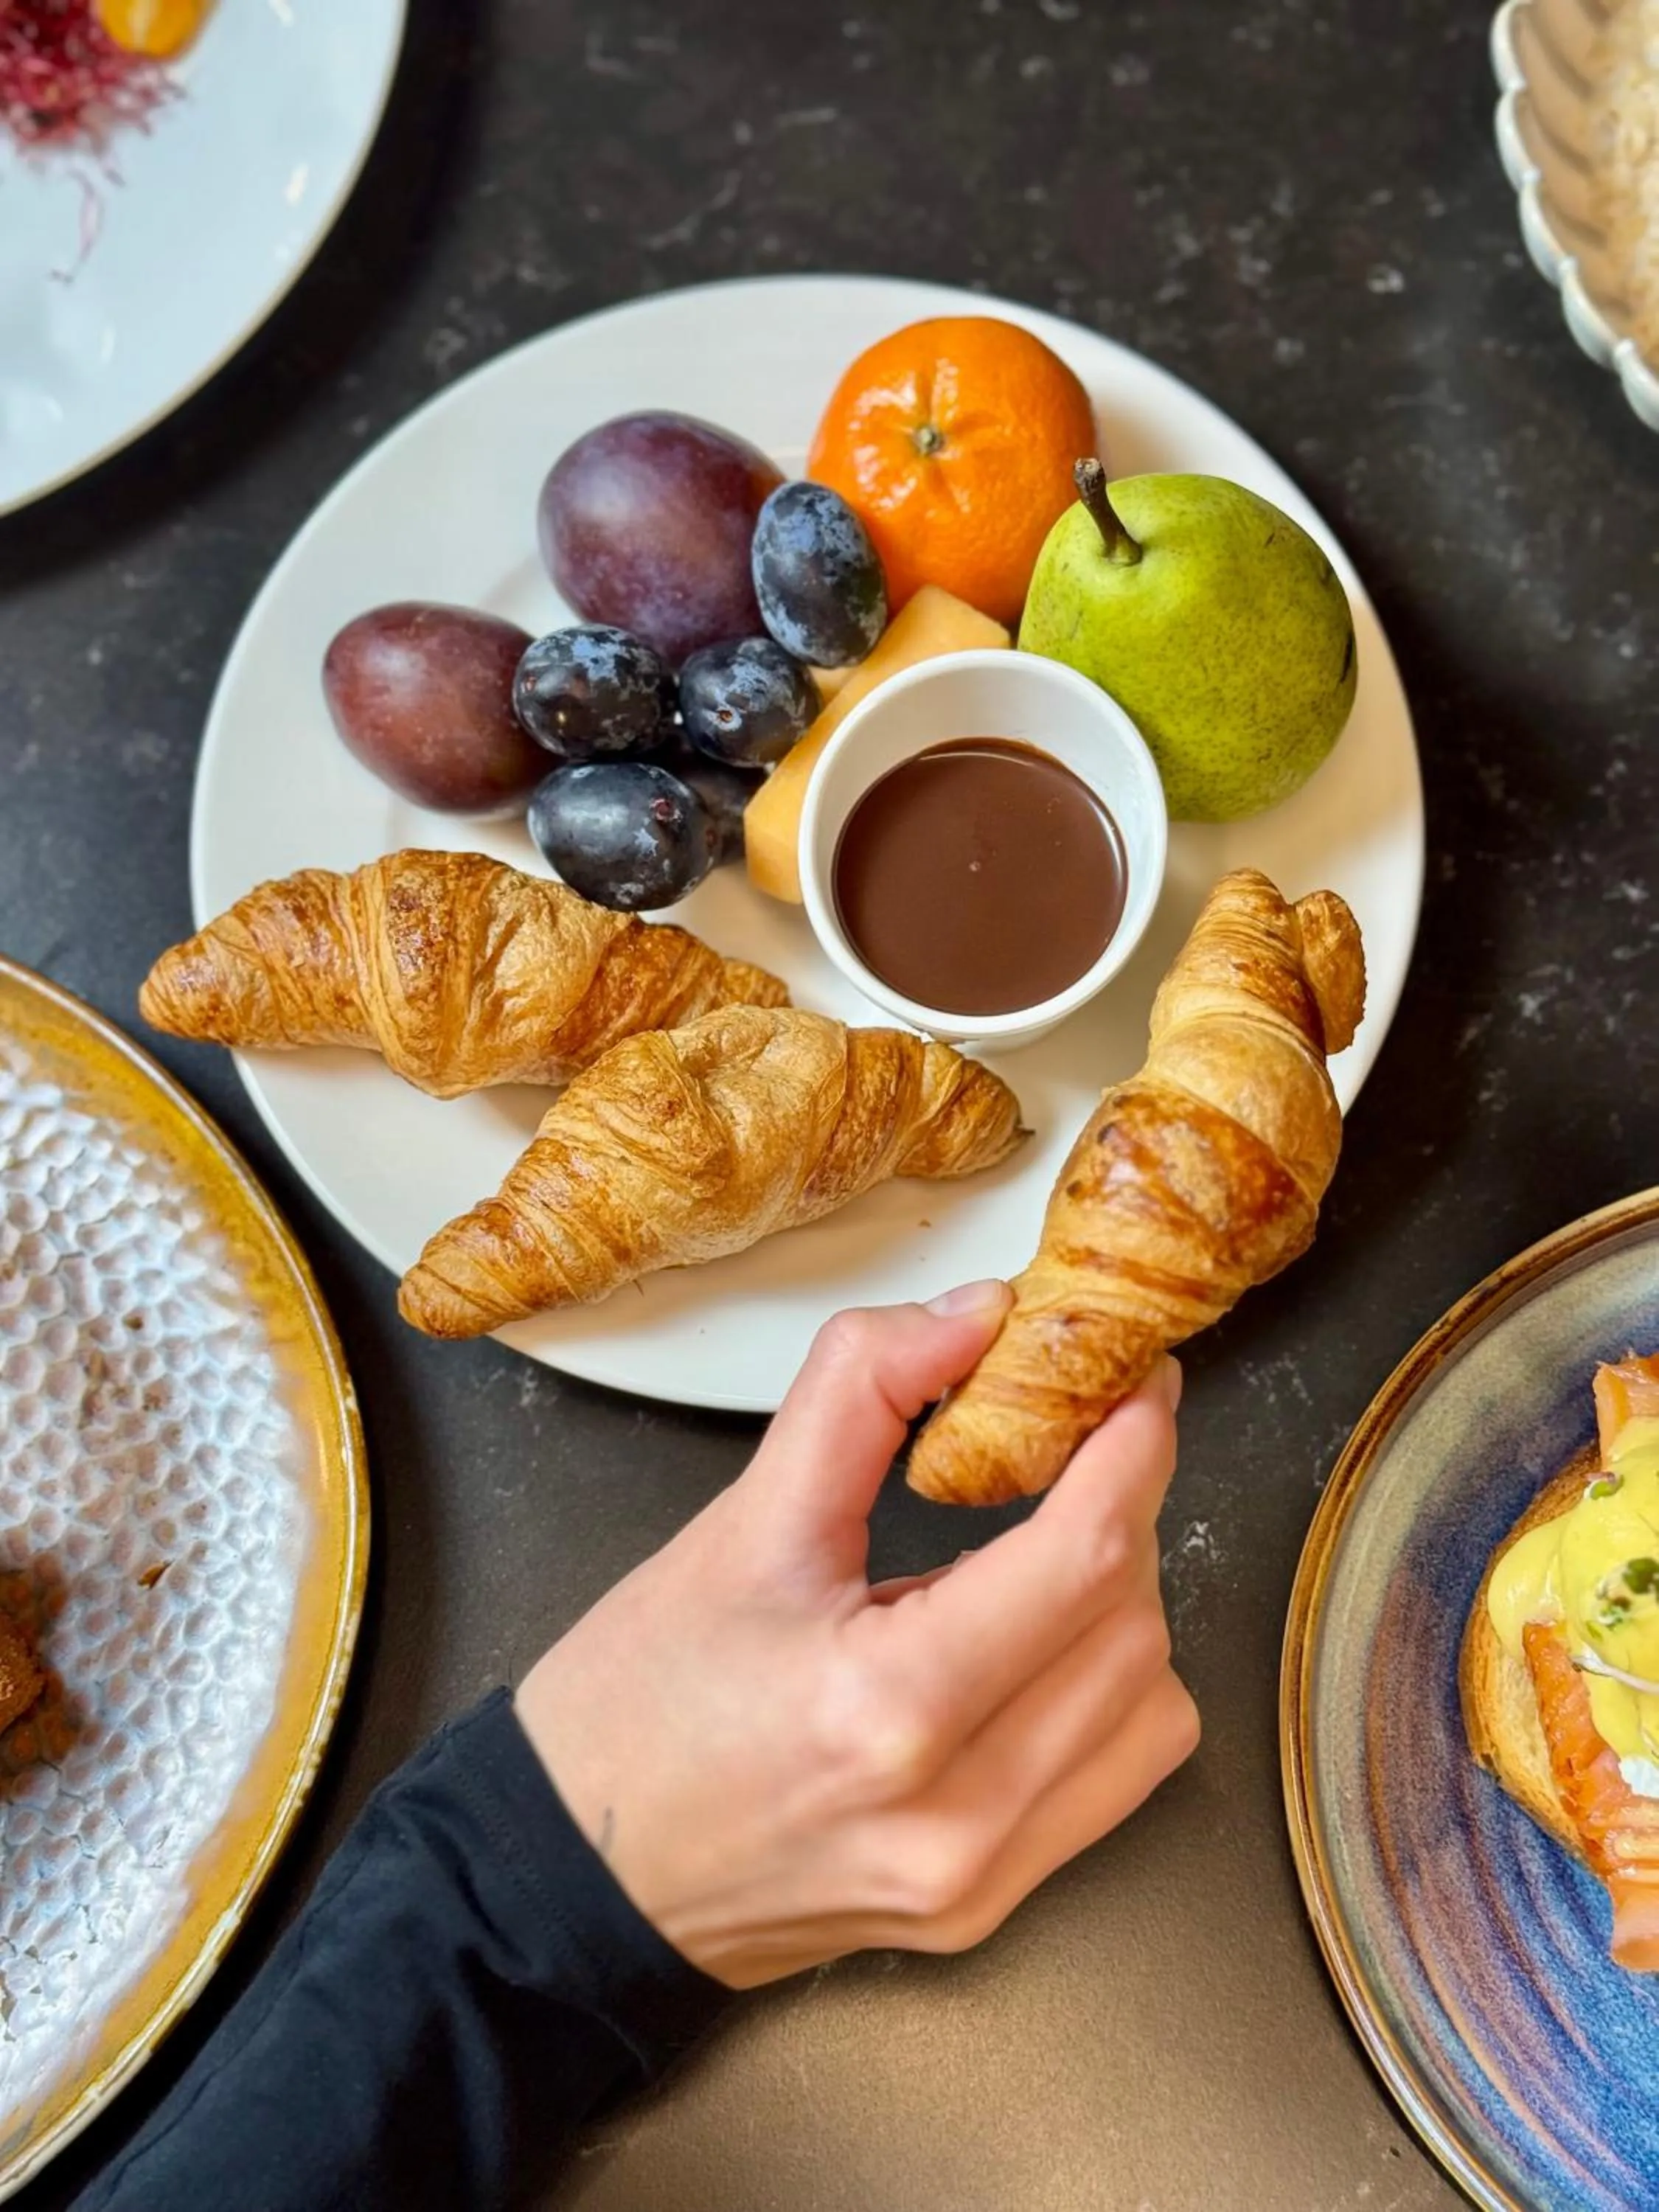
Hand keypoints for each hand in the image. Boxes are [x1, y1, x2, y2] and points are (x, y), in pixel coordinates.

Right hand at [515, 1282, 1197, 1988]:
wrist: (578, 1878)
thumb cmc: (637, 1704)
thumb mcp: (738, 1523)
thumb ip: (861, 1394)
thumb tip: (977, 1317)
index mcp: (886, 1709)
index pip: (1081, 1561)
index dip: (1133, 1453)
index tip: (1137, 1386)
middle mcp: (953, 1817)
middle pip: (1130, 1626)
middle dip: (1125, 1513)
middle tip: (1085, 1444)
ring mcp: (978, 1880)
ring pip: (1149, 1707)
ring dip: (1122, 1604)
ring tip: (1047, 1549)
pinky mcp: (986, 1908)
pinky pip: (1118, 1778)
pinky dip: (1107, 1691)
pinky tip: (1033, 1645)